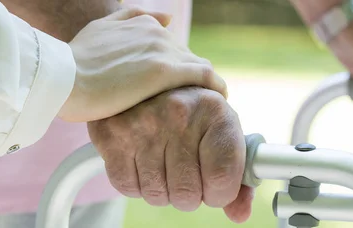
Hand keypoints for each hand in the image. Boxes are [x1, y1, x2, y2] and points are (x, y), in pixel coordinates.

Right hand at [58, 7, 226, 121]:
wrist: (61, 79)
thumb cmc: (74, 63)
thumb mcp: (100, 28)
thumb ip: (130, 18)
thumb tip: (166, 18)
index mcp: (142, 24)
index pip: (172, 47)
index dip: (176, 67)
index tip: (176, 86)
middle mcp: (156, 32)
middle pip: (187, 57)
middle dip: (190, 77)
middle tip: (191, 101)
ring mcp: (162, 50)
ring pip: (198, 66)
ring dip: (204, 84)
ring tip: (207, 104)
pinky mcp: (166, 71)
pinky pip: (205, 77)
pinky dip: (216, 87)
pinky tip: (222, 98)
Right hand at [87, 87, 252, 222]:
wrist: (150, 85)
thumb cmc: (194, 118)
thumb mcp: (223, 136)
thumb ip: (238, 179)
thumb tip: (239, 214)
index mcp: (216, 112)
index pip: (222, 178)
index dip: (219, 193)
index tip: (215, 186)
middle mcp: (180, 114)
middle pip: (187, 194)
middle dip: (189, 195)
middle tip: (187, 174)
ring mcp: (143, 123)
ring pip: (157, 195)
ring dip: (162, 190)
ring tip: (164, 163)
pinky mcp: (113, 134)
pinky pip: (128, 187)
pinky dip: (136, 184)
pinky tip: (143, 161)